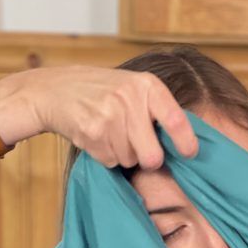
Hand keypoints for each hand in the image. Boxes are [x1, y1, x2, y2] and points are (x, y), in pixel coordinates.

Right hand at [26, 63, 198, 169]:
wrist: (57, 90)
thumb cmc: (105, 92)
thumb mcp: (134, 88)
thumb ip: (158, 110)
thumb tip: (189, 146)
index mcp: (146, 85)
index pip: (175, 120)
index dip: (185, 143)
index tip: (190, 154)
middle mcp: (129, 99)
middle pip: (153, 157)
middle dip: (148, 159)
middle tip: (139, 146)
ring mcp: (109, 116)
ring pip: (131, 161)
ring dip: (123, 154)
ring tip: (111, 132)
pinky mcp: (92, 133)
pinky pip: (111, 161)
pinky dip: (106, 155)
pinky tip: (98, 136)